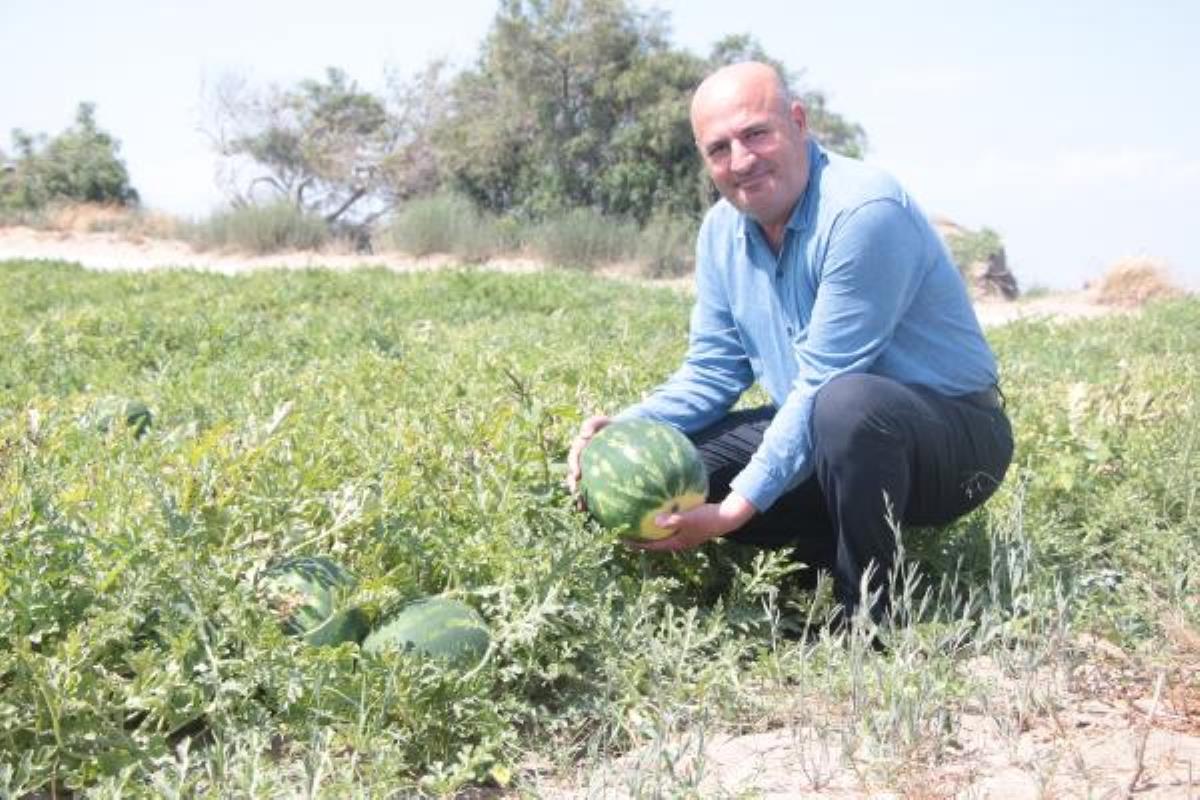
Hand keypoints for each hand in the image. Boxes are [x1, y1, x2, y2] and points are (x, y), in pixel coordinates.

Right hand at [566, 414, 611, 502]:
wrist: (623, 434)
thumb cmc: (612, 427)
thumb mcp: (603, 421)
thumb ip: (593, 423)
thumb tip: (583, 434)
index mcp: (582, 447)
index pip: (574, 456)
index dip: (573, 465)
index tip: (576, 474)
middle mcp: (582, 459)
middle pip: (573, 472)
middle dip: (572, 483)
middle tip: (575, 490)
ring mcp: (588, 468)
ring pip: (579, 483)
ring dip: (578, 494)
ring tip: (580, 505)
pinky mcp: (596, 477)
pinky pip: (591, 489)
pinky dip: (588, 500)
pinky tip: (590, 509)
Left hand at [632, 492, 756, 552]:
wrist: (728, 516)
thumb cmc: (708, 518)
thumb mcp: (689, 518)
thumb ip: (673, 520)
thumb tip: (655, 521)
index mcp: (676, 542)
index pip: (651, 546)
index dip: (636, 543)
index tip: (621, 538)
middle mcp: (678, 541)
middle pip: (654, 541)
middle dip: (640, 536)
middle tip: (624, 529)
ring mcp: (684, 534)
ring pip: (662, 534)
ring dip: (649, 529)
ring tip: (636, 521)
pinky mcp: (688, 526)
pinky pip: (669, 525)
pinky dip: (661, 520)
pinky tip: (657, 508)